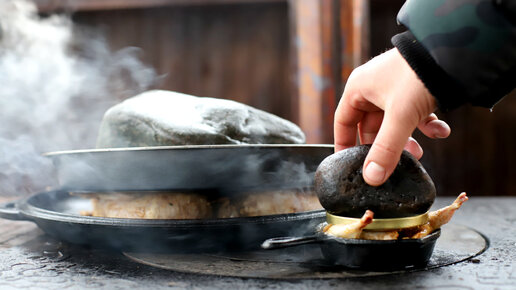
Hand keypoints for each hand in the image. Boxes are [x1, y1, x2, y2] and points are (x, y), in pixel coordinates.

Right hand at [334, 48, 450, 185]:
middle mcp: (374, 88)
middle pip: (370, 127)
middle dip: (385, 147)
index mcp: (358, 89)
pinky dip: (426, 125)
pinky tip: (441, 131)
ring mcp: (395, 88)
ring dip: (407, 140)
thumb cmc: (417, 76)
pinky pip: (415, 113)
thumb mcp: (400, 117)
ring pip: (394, 123)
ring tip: (419, 154)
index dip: (345, 145)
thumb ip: (385, 150)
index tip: (350, 165)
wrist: (454, 50)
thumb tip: (372, 178)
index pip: (343, 122)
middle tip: (393, 165)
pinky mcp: (416, 88)